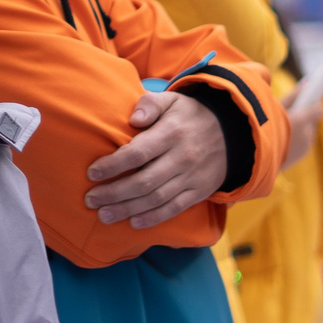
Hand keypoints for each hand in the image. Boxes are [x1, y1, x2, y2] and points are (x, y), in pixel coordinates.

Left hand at [87, 91, 224, 227]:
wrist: (232, 132)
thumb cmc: (189, 115)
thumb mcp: (172, 100)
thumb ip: (150, 104)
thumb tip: (133, 118)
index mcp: (171, 133)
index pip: (138, 153)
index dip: (113, 165)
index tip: (91, 173)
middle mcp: (182, 157)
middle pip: (144, 181)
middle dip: (114, 193)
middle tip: (90, 200)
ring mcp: (191, 177)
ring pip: (156, 199)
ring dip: (128, 209)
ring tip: (104, 215)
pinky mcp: (199, 192)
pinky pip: (175, 208)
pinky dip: (154, 218)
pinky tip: (133, 222)